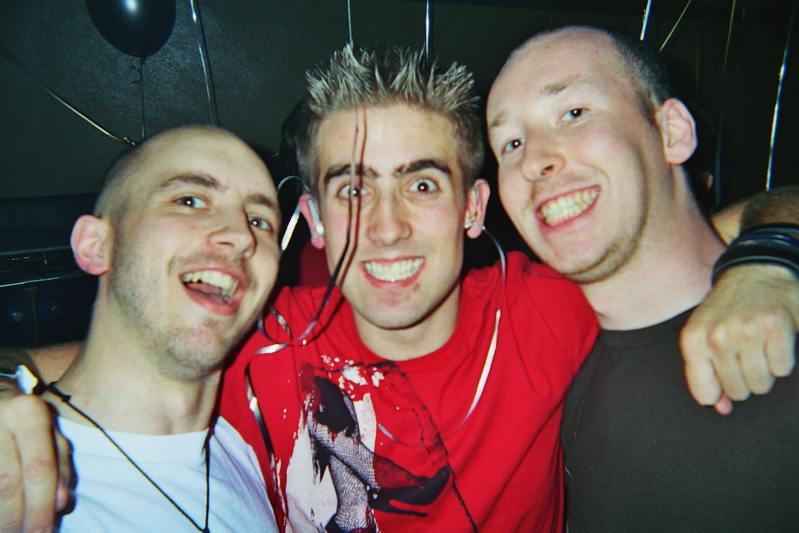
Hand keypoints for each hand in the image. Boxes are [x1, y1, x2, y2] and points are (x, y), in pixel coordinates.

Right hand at [0, 386, 71, 532]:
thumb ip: (59, 466)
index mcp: (28, 413)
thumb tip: (60, 502)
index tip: (44, 532)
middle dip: (17, 517)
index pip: (39, 469)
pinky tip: (0, 519)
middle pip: (7, 482)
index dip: (41, 507)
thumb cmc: (23, 419)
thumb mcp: (49, 433)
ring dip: (1, 517)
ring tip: (9, 531)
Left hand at [681, 264, 798, 413]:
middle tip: (746, 355)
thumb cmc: (725, 310)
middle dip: (745, 379)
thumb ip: (708, 375)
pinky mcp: (777, 326)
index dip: (719, 391)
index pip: (704, 394)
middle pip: (737, 392)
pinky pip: (783, 368)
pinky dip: (782, 359)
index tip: (725, 375)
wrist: (753, 271)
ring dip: (765, 370)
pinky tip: (774, 339)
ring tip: (759, 347)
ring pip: (762, 384)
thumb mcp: (704, 338)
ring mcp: (747, 331)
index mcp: (693, 341)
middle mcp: (717, 337)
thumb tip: (722, 409)